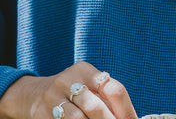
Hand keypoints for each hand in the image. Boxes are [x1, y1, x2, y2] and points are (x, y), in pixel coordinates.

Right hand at [0, 61, 136, 118]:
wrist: (36, 93)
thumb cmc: (74, 90)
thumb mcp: (89, 85)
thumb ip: (107, 97)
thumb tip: (131, 117)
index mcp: (86, 70)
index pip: (112, 88)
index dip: (125, 109)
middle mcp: (68, 80)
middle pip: (95, 107)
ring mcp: (53, 97)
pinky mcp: (41, 113)